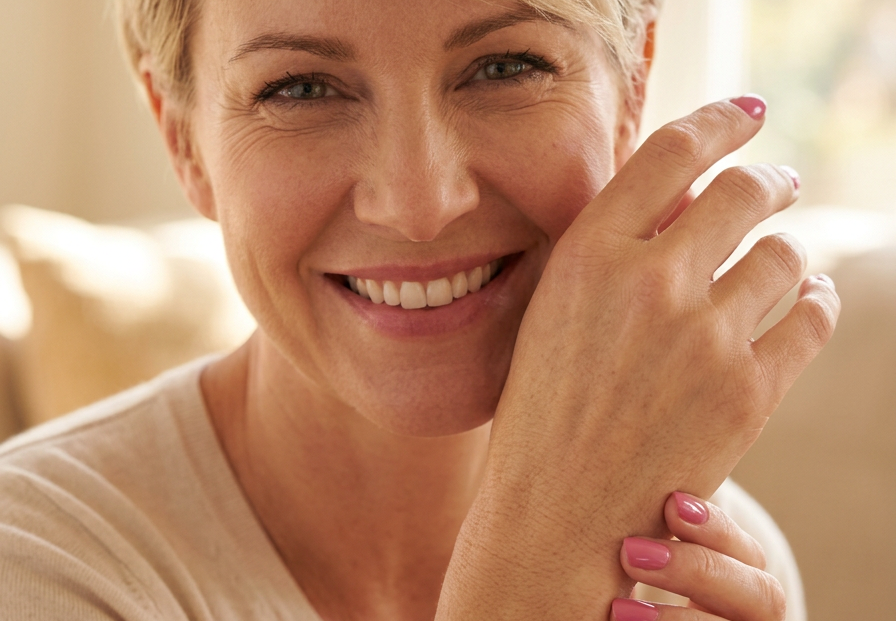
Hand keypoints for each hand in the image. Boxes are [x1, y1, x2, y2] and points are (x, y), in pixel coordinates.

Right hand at [438, 97, 838, 618]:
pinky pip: (810, 318)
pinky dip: (817, 302)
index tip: (746, 113)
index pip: (672, 152)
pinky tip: (809, 300)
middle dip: (770, 179)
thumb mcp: (556, 311)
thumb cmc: (546, 408)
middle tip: (779, 182)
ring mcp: (703, 336)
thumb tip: (695, 194)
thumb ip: (614, 248)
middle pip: (742, 191)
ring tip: (787, 257)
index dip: (719, 120)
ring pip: (784, 255)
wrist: (558, 511)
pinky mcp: (747, 392)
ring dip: (790, 248)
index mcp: (588, 254)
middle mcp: (648, 282)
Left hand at [613, 492, 785, 620]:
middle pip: (759, 596)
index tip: (670, 504)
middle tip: (629, 552)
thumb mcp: (648, 541)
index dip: (714, 528)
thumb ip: (655, 518)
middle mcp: (747, 615)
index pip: (746, 553)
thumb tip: (629, 470)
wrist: (619, 614)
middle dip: (696, 570)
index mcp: (740, 576)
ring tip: (617, 609)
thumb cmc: (631, 566)